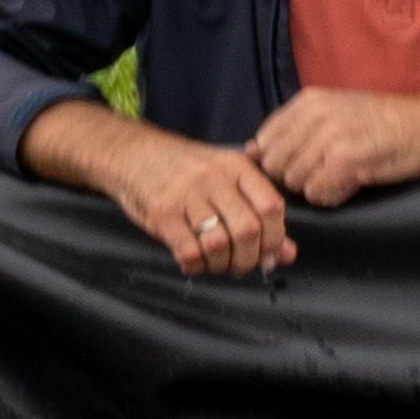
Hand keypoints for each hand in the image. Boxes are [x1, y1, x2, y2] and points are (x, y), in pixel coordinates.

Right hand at [97, 120, 297, 275]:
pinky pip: (188, 250)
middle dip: (249, 258)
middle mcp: (214, 178)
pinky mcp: (161, 212)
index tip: (271, 255)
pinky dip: (196, 265)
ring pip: (219, 243)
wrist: (132, 153)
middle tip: (241, 265)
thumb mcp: (226, 179)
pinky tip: (194, 263)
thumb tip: (288, 254)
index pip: (272, 206)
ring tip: (218, 264)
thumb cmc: (186, 170)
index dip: (277, 238)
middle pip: (248, 229)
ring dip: (222, 265)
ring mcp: (186, 194)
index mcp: (237, 167)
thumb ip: (258, 213)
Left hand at [248, 87, 419, 206]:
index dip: (279, 160)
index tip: (304, 163)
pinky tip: (351, 185)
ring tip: (342, 176)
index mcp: (310, 101)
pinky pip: (317, 193)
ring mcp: (331, 137)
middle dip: (296, 176)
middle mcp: (317, 115)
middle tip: (326, 172)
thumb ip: (294, 128)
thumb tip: (250, 151)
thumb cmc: (385, 122)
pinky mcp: (347, 161)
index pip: (265, 140)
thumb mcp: (335, 111)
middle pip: (277, 165)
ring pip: (295, 182)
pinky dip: (332, 196)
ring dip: (316, 187)